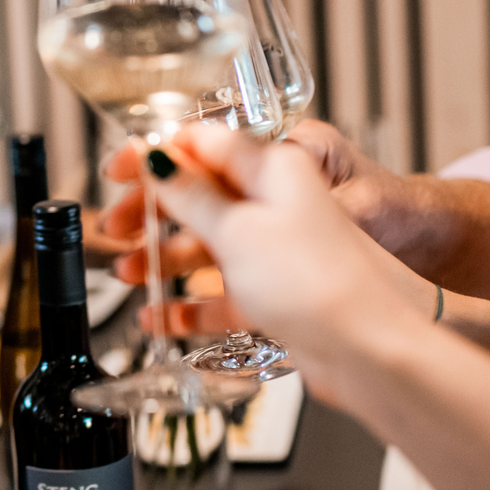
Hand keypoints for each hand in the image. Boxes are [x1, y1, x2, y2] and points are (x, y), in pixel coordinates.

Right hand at [145, 125, 426, 363]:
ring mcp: (279, 247)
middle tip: (114, 227)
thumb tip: (157, 161)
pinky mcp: (281, 291)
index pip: (206, 143)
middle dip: (153, 212)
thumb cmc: (319, 279)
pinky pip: (225, 292)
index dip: (157, 153)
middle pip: (203, 196)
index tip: (119, 168)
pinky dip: (191, 304)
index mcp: (278, 165)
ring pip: (210, 246)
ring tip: (128, 274)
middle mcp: (279, 201)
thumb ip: (192, 196)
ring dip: (165, 259)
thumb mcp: (239, 230)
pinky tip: (160, 317)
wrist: (374, 347)